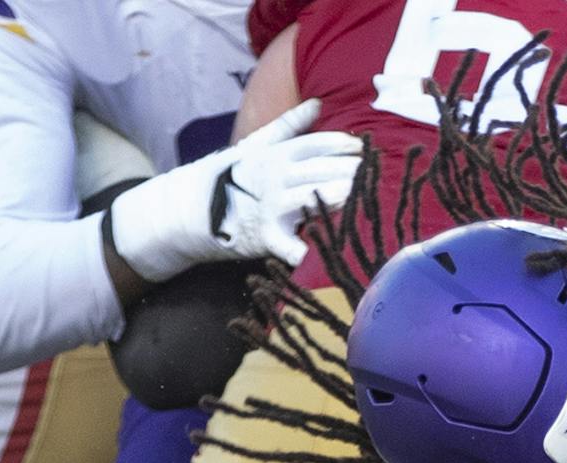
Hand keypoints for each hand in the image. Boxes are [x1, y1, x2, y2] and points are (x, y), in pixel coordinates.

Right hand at [108, 99, 361, 282]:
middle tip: (372, 176)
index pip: (314, 145)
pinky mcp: (264, 235)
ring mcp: (270, 205)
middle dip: (348, 173)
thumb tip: (318, 103)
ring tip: (359, 199)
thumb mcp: (257, 145)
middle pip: (319, 172)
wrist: (193, 207)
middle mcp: (275, 176)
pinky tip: (324, 255)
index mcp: (276, 154)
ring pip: (309, 199)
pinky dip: (304, 252)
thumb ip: (289, 126)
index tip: (363, 148)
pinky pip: (288, 246)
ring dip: (335, 199)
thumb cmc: (231, 176)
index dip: (340, 145)